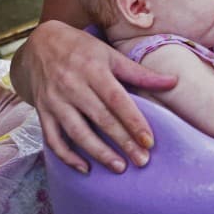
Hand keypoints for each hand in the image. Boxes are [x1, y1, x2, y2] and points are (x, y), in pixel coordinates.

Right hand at [14, 21, 176, 173]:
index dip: (133, 121)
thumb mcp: (109, 54)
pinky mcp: (43, 112)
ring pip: (77, 132)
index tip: (149, 141)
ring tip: (119, 167)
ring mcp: (55, 100)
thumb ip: (140, 72)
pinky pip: (53, 139)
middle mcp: (72, 86)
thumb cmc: (81, 50)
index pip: (116, 100)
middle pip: (100, 119)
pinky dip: (67, 157)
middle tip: (141, 161)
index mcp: (93, 69)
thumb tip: (174, 81)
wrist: (39, 44)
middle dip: (122, 142)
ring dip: (98, 153)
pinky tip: (85, 168)